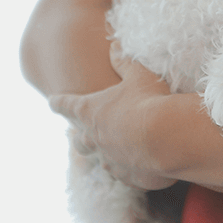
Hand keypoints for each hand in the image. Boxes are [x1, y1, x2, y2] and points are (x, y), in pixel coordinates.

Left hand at [49, 45, 178, 190]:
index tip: (52, 102)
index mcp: (90, 111)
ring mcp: (111, 160)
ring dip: (103, 157)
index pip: (64, 105)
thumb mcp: (140, 75)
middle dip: (79, 136)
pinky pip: (125, 176)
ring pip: (100, 162)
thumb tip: (114, 46)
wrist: (170, 139)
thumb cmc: (151, 102)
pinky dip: (128, 171)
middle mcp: (95, 138)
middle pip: (79, 140)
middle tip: (79, 135)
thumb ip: (125, 62)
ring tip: (108, 156)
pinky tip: (136, 168)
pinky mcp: (131, 177)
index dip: (58, 102)